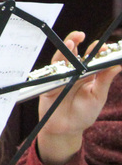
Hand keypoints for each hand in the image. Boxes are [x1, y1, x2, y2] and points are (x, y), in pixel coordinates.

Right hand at [36, 31, 120, 164]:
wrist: (65, 129)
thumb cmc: (83, 114)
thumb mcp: (98, 97)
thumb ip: (105, 81)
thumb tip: (116, 65)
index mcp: (88, 75)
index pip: (92, 58)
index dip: (96, 50)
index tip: (102, 46)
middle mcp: (73, 73)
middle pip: (74, 53)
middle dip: (76, 41)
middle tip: (81, 35)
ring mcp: (60, 77)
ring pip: (61, 59)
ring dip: (65, 49)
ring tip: (71, 41)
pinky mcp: (49, 83)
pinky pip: (51, 71)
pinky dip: (55, 64)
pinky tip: (61, 59)